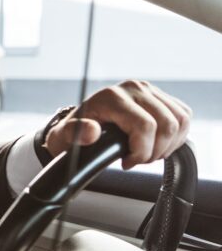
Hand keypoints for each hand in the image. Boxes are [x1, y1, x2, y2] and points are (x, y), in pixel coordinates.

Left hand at [44, 80, 191, 169]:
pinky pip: (184, 116)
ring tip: (147, 153)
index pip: (145, 126)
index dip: (142, 151)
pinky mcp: (160, 96)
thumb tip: (90, 132)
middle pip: (167, 125)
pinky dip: (177, 136)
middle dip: (156, 151)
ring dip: (168, 145)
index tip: (127, 162)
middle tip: (138, 160)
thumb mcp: (66, 136)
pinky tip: (158, 145)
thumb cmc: (74, 132)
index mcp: (112, 97)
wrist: (81, 123)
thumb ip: (75, 133)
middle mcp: (133, 88)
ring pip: (180, 121)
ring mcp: (149, 90)